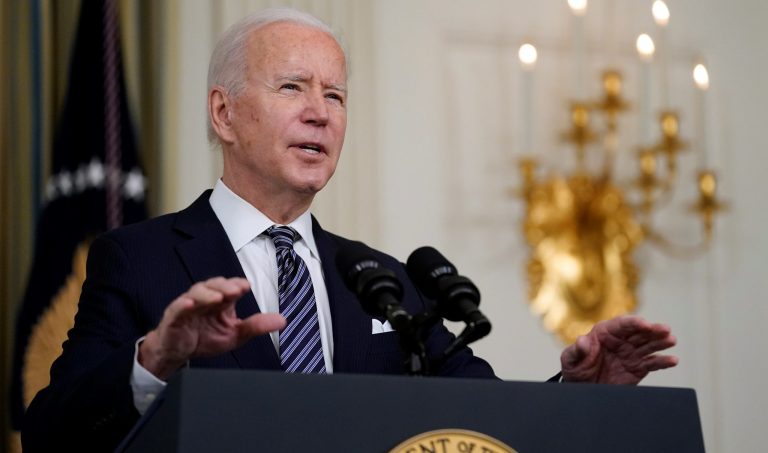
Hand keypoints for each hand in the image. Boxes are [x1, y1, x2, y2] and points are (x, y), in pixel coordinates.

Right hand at [138, 277, 285, 378]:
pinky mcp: (173, 318)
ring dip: (207, 294)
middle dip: (225, 286)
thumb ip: (256, 326)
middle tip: (236, 290)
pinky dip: (182, 305)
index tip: (246, 286)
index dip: (237, 285)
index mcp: (220, 301)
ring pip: (195, 293)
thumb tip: (282, 320)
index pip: (230, 287)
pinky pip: (176, 309)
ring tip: (218, 298)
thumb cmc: (205, 338)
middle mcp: (204, 299)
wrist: (178, 353)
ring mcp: (187, 306)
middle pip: (213, 285)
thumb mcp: (235, 335)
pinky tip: (189, 304)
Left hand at [560, 315, 677, 384]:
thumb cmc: (575, 369)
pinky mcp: (638, 368)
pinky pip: (652, 363)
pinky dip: (663, 362)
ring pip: (649, 345)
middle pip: (639, 332)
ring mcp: (631, 354)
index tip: (645, 324)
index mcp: (604, 332)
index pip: (621, 324)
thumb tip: (583, 341)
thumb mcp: (570, 360)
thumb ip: (576, 350)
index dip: (634, 323)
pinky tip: (673, 360)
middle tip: (665, 330)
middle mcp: (621, 340)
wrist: (582, 389)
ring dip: (661, 342)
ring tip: (671, 340)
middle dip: (652, 330)